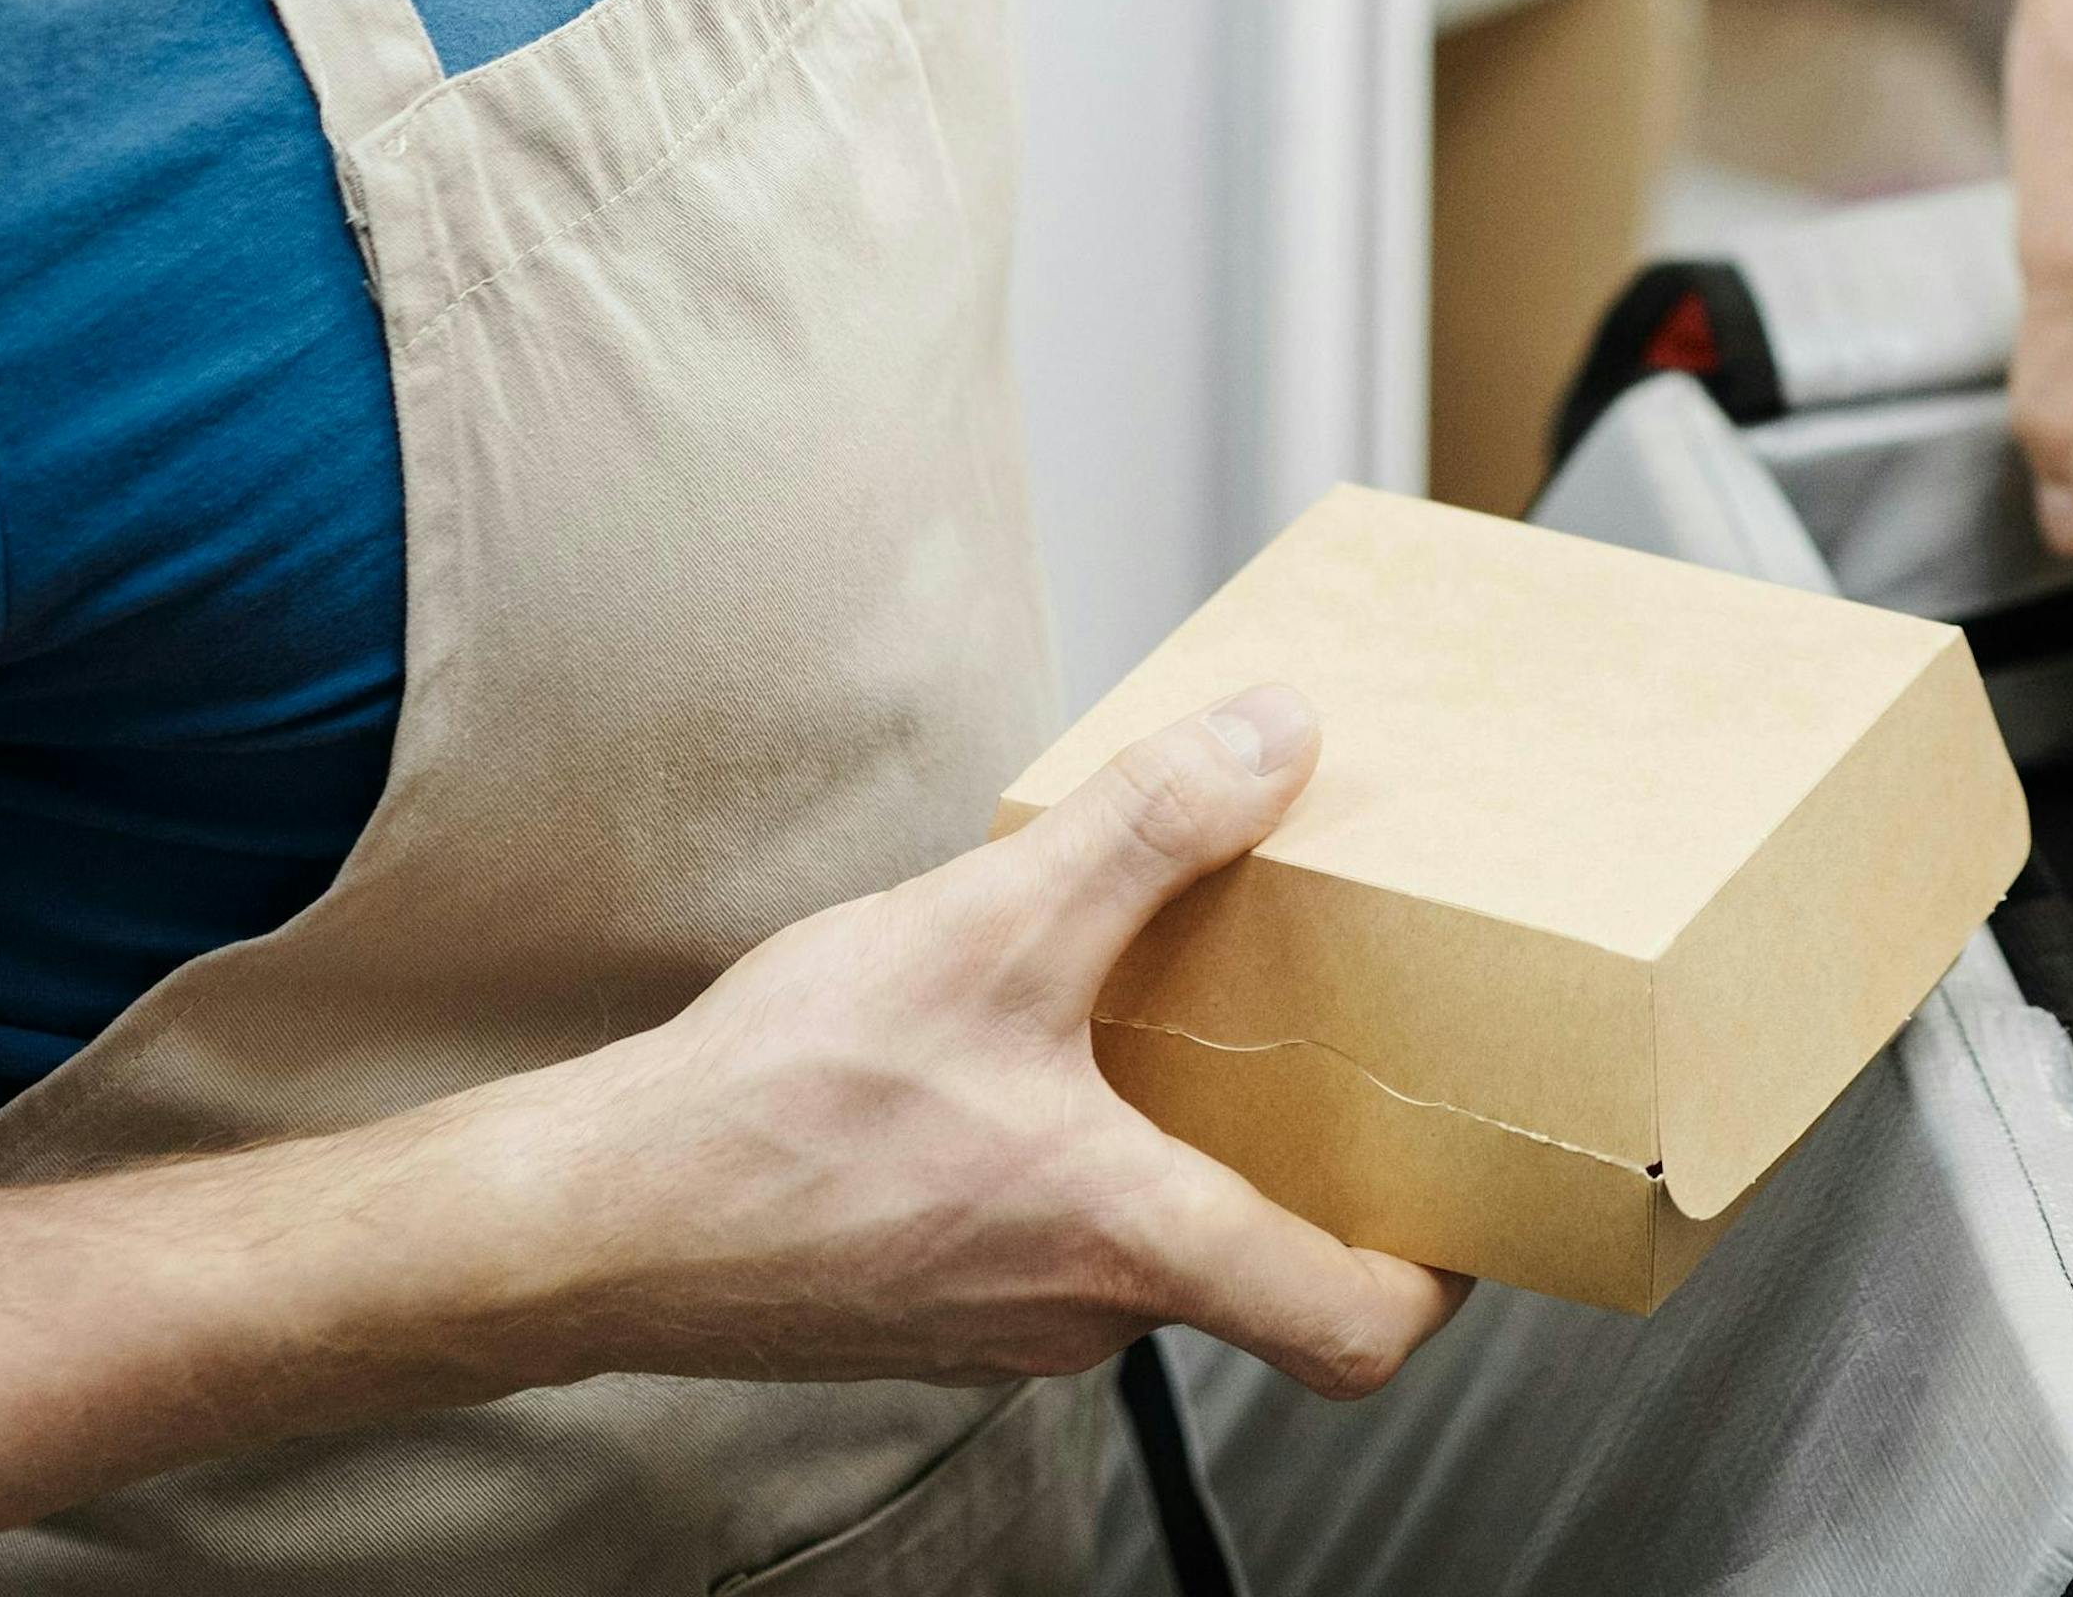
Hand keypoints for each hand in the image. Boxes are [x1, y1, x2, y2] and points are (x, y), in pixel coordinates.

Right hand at [480, 687, 1463, 1398]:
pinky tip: (1024, 1040)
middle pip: (1256, 1265)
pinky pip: (1050, 1224)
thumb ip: (1147, 831)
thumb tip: (1278, 741)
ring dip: (1175, 1134)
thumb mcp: (990, 927)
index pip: (1353, 1330)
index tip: (1477, 1200)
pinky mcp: (926, 1292)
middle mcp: (1081, 1309)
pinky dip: (1076, 1140)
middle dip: (1304, 1156)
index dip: (1439, 1277)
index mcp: (1130, 1242)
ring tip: (1171, 1008)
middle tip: (1337, 1043)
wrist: (595, 1218)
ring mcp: (999, 1315)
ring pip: (1144, 1235)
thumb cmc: (773, 1114)